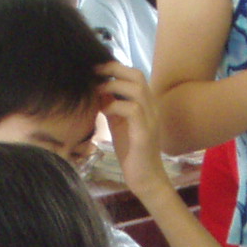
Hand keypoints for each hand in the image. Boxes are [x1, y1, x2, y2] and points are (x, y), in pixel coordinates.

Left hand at [100, 62, 168, 191]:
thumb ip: (112, 106)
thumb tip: (98, 89)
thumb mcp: (118, 124)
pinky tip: (103, 111)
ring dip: (113, 86)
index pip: (134, 75)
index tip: (95, 69)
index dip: (115, 67)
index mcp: (146, 104)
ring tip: (97, 91)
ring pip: (136, 89)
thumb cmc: (132, 153)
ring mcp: (151, 119)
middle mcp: (152, 108)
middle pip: (137, 75)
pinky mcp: (145, 133)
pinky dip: (115, 105)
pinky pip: (133, 109)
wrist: (146, 179)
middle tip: (94, 73)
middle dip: (114, 69)